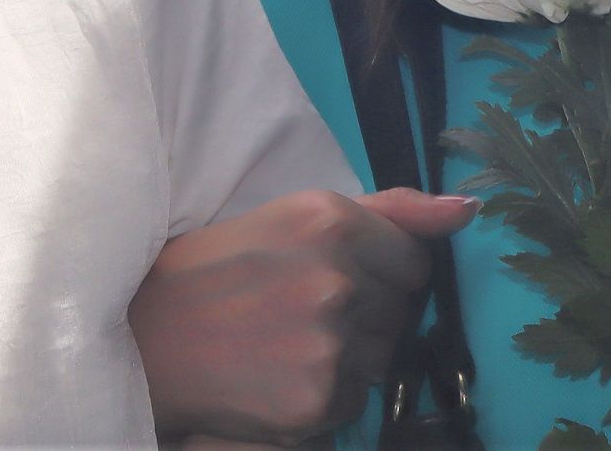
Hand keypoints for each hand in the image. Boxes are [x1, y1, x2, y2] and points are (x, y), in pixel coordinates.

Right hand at [128, 186, 477, 444]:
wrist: (141, 336)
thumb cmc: (212, 269)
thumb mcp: (290, 216)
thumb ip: (387, 210)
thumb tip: (469, 209)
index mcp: (330, 219)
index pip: (413, 261)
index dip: (377, 272)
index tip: (327, 276)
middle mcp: (338, 279)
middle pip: (402, 312)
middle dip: (364, 313)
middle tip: (294, 309)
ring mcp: (331, 344)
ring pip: (383, 358)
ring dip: (349, 356)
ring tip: (284, 342)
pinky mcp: (320, 400)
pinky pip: (358, 399)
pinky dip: (327, 393)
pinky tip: (279, 374)